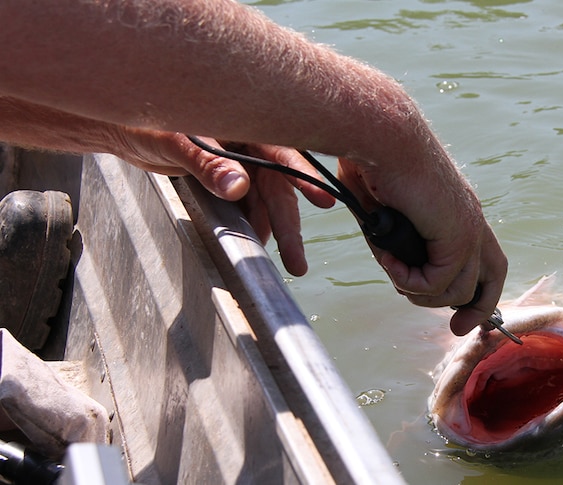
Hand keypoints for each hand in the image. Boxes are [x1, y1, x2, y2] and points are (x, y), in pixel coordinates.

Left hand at [111, 129, 335, 274]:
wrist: (120, 129)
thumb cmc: (145, 122)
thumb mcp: (176, 141)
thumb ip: (208, 164)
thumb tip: (239, 187)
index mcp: (245, 127)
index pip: (282, 154)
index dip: (304, 178)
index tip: (324, 202)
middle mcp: (249, 145)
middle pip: (278, 188)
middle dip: (290, 226)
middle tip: (298, 262)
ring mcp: (239, 163)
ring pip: (265, 201)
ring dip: (274, 229)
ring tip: (287, 261)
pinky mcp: (227, 177)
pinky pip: (248, 204)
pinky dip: (253, 223)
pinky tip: (256, 242)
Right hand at [336, 156, 507, 335]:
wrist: (381, 136)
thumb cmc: (375, 160)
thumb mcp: (386, 209)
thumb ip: (396, 237)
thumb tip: (392, 259)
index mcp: (459, 211)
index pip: (484, 259)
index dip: (477, 291)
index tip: (461, 316)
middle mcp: (472, 220)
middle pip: (493, 278)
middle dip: (478, 311)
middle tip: (458, 330)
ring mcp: (469, 228)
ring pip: (457, 290)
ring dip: (419, 292)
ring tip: (392, 268)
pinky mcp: (458, 235)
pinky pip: (439, 283)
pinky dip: (410, 281)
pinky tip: (389, 260)